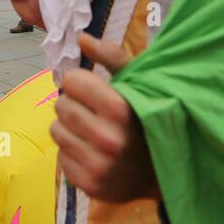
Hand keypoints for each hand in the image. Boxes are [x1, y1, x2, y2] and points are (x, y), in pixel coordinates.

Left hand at [51, 32, 156, 202]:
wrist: (167, 172)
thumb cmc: (150, 118)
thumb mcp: (141, 83)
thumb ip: (111, 57)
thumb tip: (81, 37)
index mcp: (120, 109)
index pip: (71, 82)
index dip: (80, 81)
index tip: (92, 88)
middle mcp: (108, 140)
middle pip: (60, 106)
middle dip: (73, 104)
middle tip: (93, 111)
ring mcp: (98, 167)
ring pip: (56, 131)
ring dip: (70, 127)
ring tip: (92, 130)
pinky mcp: (89, 186)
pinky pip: (60, 157)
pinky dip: (72, 152)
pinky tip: (92, 152)